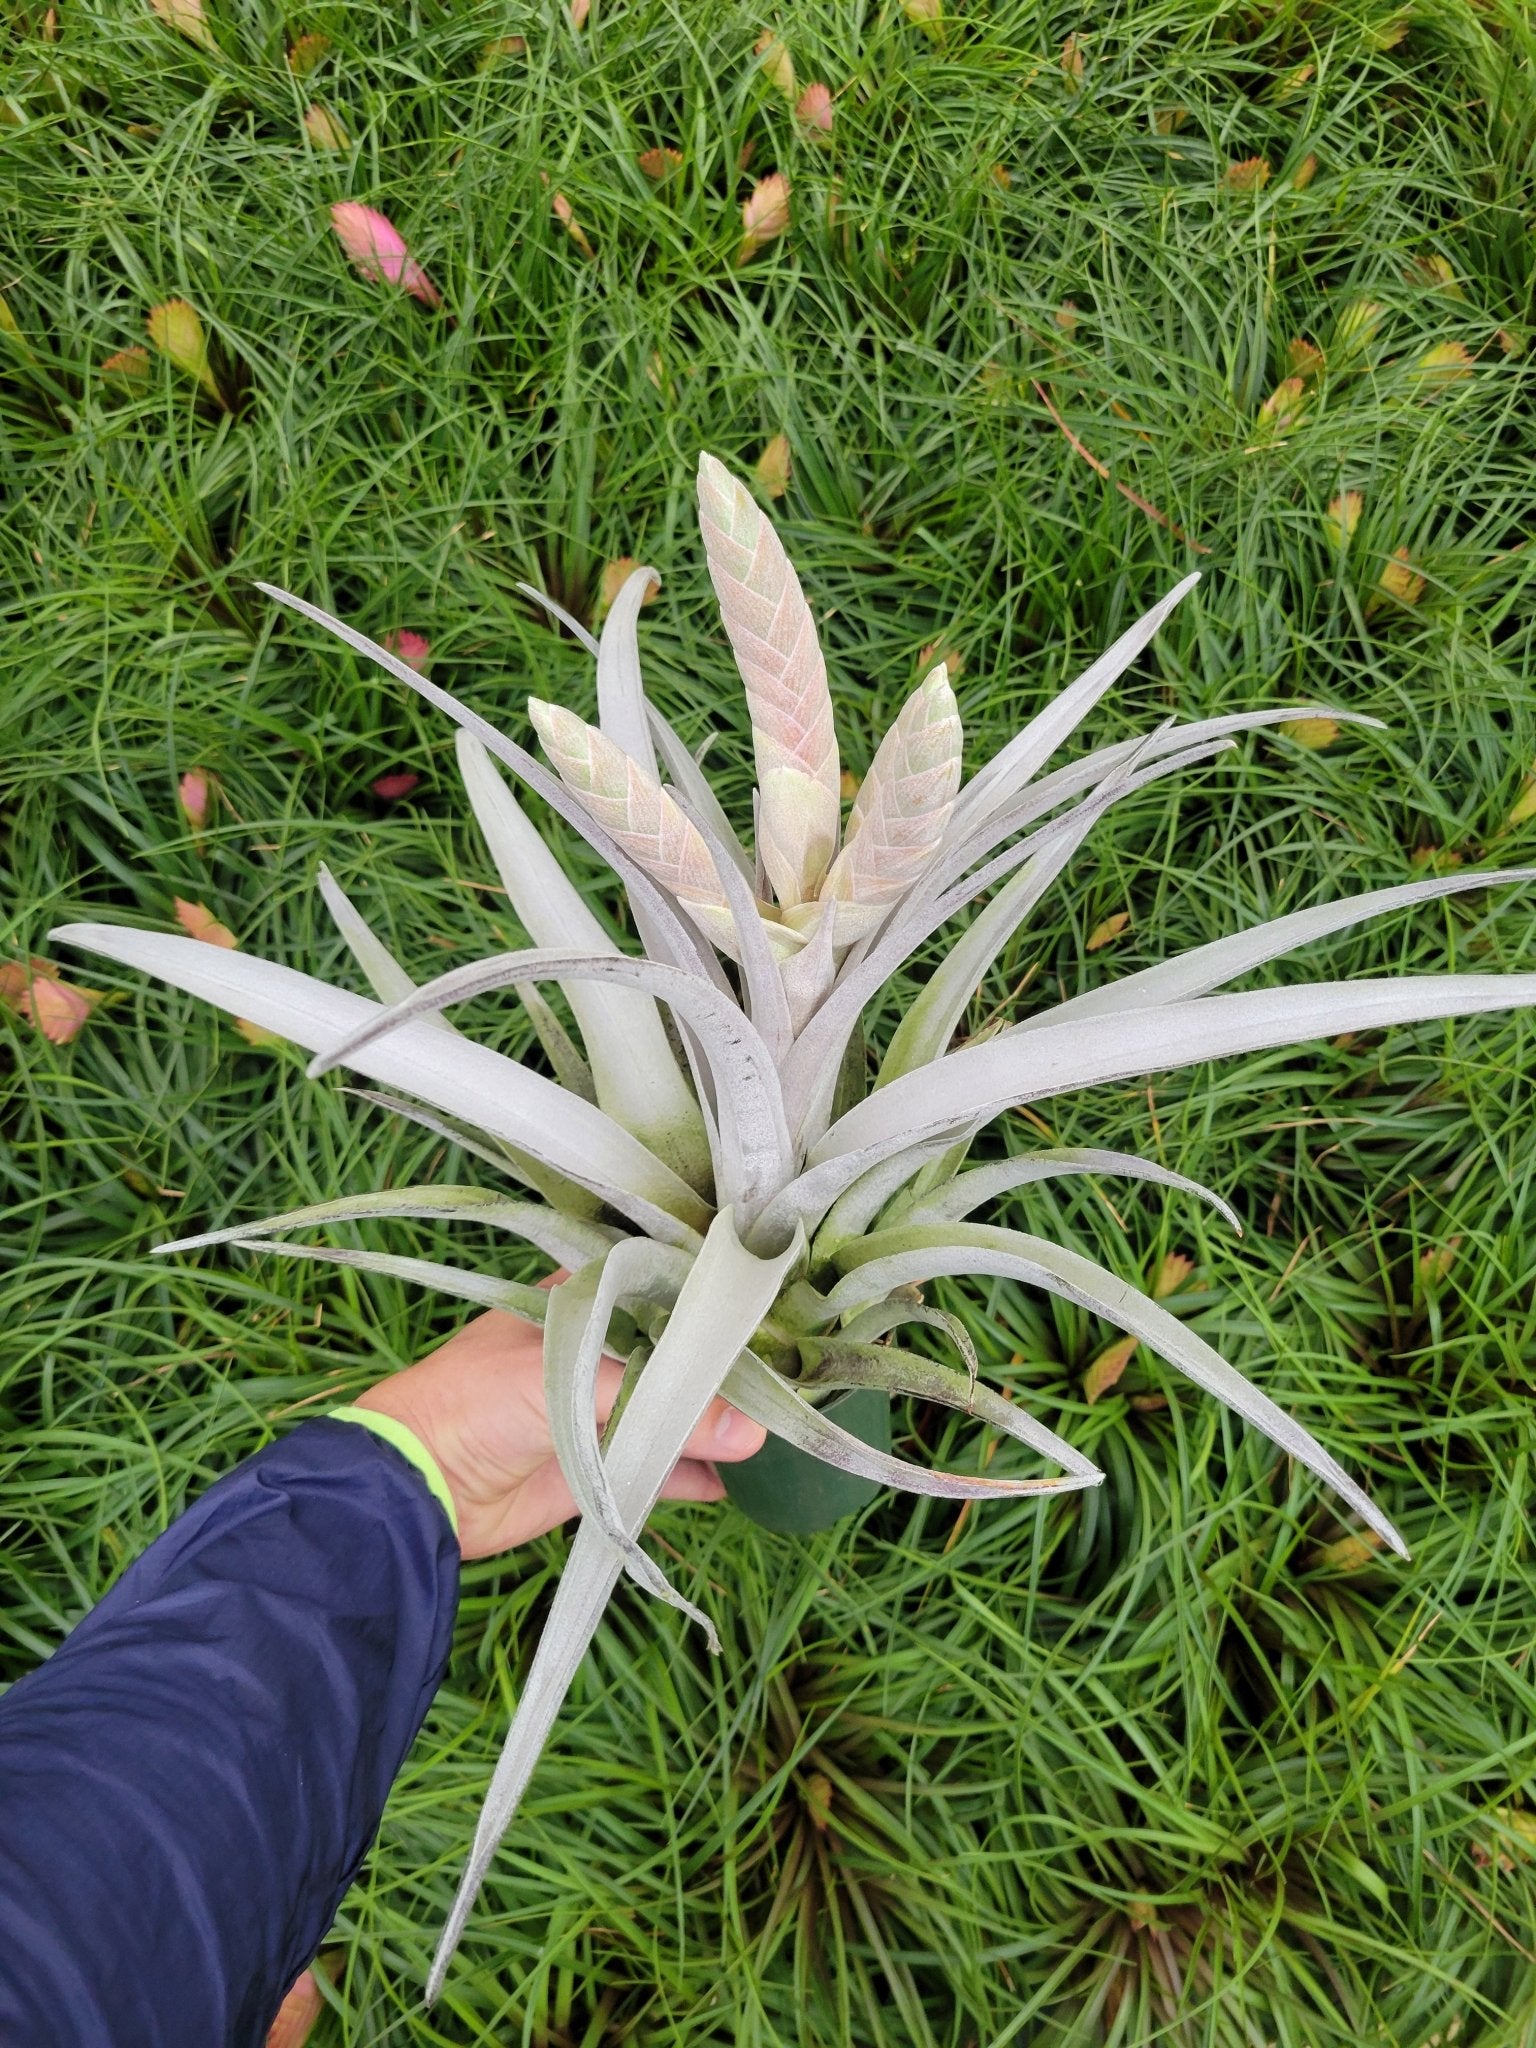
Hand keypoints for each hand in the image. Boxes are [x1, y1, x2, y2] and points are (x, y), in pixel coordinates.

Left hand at [351, 1306, 766, 1557]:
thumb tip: (752, 1432)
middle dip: (730, 1366)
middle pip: (679, 1352)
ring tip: (779, 1429)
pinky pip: (659, 1469)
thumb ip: (662, 1405)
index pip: (667, 1286)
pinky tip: (737, 1480)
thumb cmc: (482, 1402)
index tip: (781, 1306)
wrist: (418, 1486)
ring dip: (718, 1423)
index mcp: (586, 1299)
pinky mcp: (598, 1468)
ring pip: (674, 1411)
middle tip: (798, 1373)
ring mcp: (600, 1410)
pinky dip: (695, 1474)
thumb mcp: (575, 1385)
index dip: (719, 1298)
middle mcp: (600, 1349)